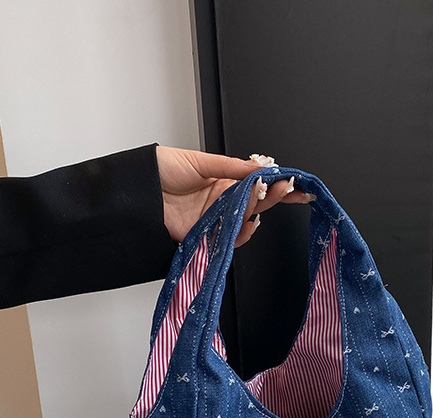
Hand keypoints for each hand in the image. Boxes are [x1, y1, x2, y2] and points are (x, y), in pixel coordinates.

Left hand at [156, 146, 311, 246]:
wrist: (136, 189)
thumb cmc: (161, 170)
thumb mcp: (201, 162)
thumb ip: (232, 167)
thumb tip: (259, 168)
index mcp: (223, 181)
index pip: (257, 184)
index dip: (277, 185)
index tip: (296, 184)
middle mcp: (221, 201)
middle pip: (256, 203)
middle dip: (274, 196)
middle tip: (285, 188)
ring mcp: (213, 219)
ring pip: (245, 220)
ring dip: (256, 210)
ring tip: (260, 196)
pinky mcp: (203, 235)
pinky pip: (228, 239)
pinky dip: (241, 234)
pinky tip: (248, 223)